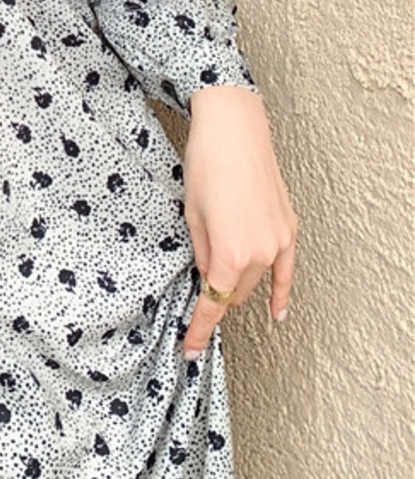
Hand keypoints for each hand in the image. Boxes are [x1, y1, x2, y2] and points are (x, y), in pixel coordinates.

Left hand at [180, 85, 297, 359]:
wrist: (234, 130)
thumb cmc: (206, 166)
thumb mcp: (191, 215)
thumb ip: (202, 254)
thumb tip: (209, 276)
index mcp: (230, 253)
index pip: (214, 303)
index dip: (200, 329)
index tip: (190, 348)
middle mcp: (260, 253)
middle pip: (235, 292)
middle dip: (215, 294)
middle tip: (194, 291)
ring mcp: (279, 241)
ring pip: (257, 280)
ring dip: (239, 284)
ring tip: (220, 284)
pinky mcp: (289, 228)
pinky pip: (287, 271)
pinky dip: (281, 292)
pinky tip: (278, 312)